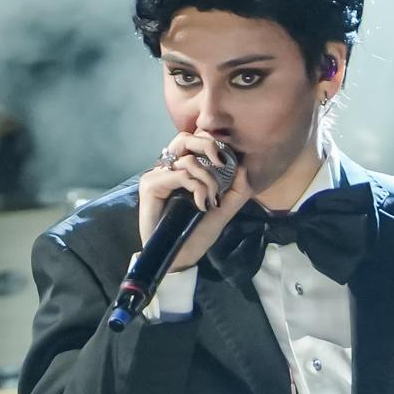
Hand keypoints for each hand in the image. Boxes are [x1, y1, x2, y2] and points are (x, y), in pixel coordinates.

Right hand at [135, 130, 250, 273]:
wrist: (180, 256)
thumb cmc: (197, 233)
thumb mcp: (223, 211)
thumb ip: (236, 190)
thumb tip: (243, 167)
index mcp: (183, 171)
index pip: (195, 142)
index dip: (212, 145)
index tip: (228, 162)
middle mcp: (168, 169)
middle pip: (185, 138)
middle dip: (209, 147)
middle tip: (221, 165)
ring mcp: (157, 176)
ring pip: (188, 159)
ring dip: (207, 178)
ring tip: (211, 198)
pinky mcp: (150, 185)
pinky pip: (180, 174)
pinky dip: (196, 187)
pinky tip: (201, 204)